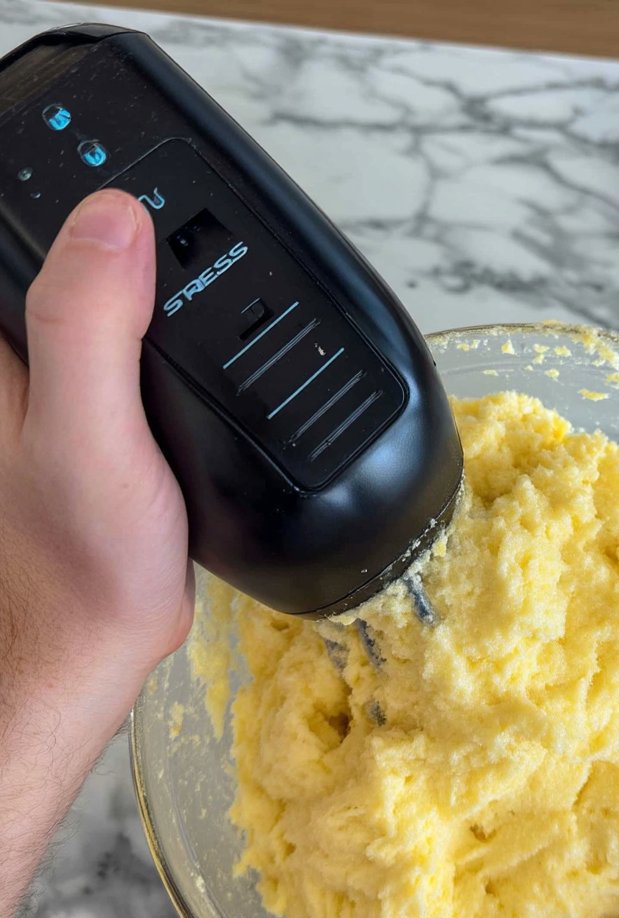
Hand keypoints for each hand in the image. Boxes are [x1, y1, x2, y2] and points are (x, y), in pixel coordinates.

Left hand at [0, 189, 191, 917]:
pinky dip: (167, 331)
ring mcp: (58, 388)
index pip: (22, 230)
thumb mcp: (89, 435)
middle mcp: (21, 357)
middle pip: (61, 253)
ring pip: (102, 298)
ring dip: (147, 277)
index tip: (128, 172)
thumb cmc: (83, 559)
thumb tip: (114, 219)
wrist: (98, 642)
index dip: (71, 186)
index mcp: (4, 344)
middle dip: (124, 230)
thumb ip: (90, 326)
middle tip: (184, 217)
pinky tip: (197, 342)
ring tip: (197, 264)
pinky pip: (130, 345)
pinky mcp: (98, 418)